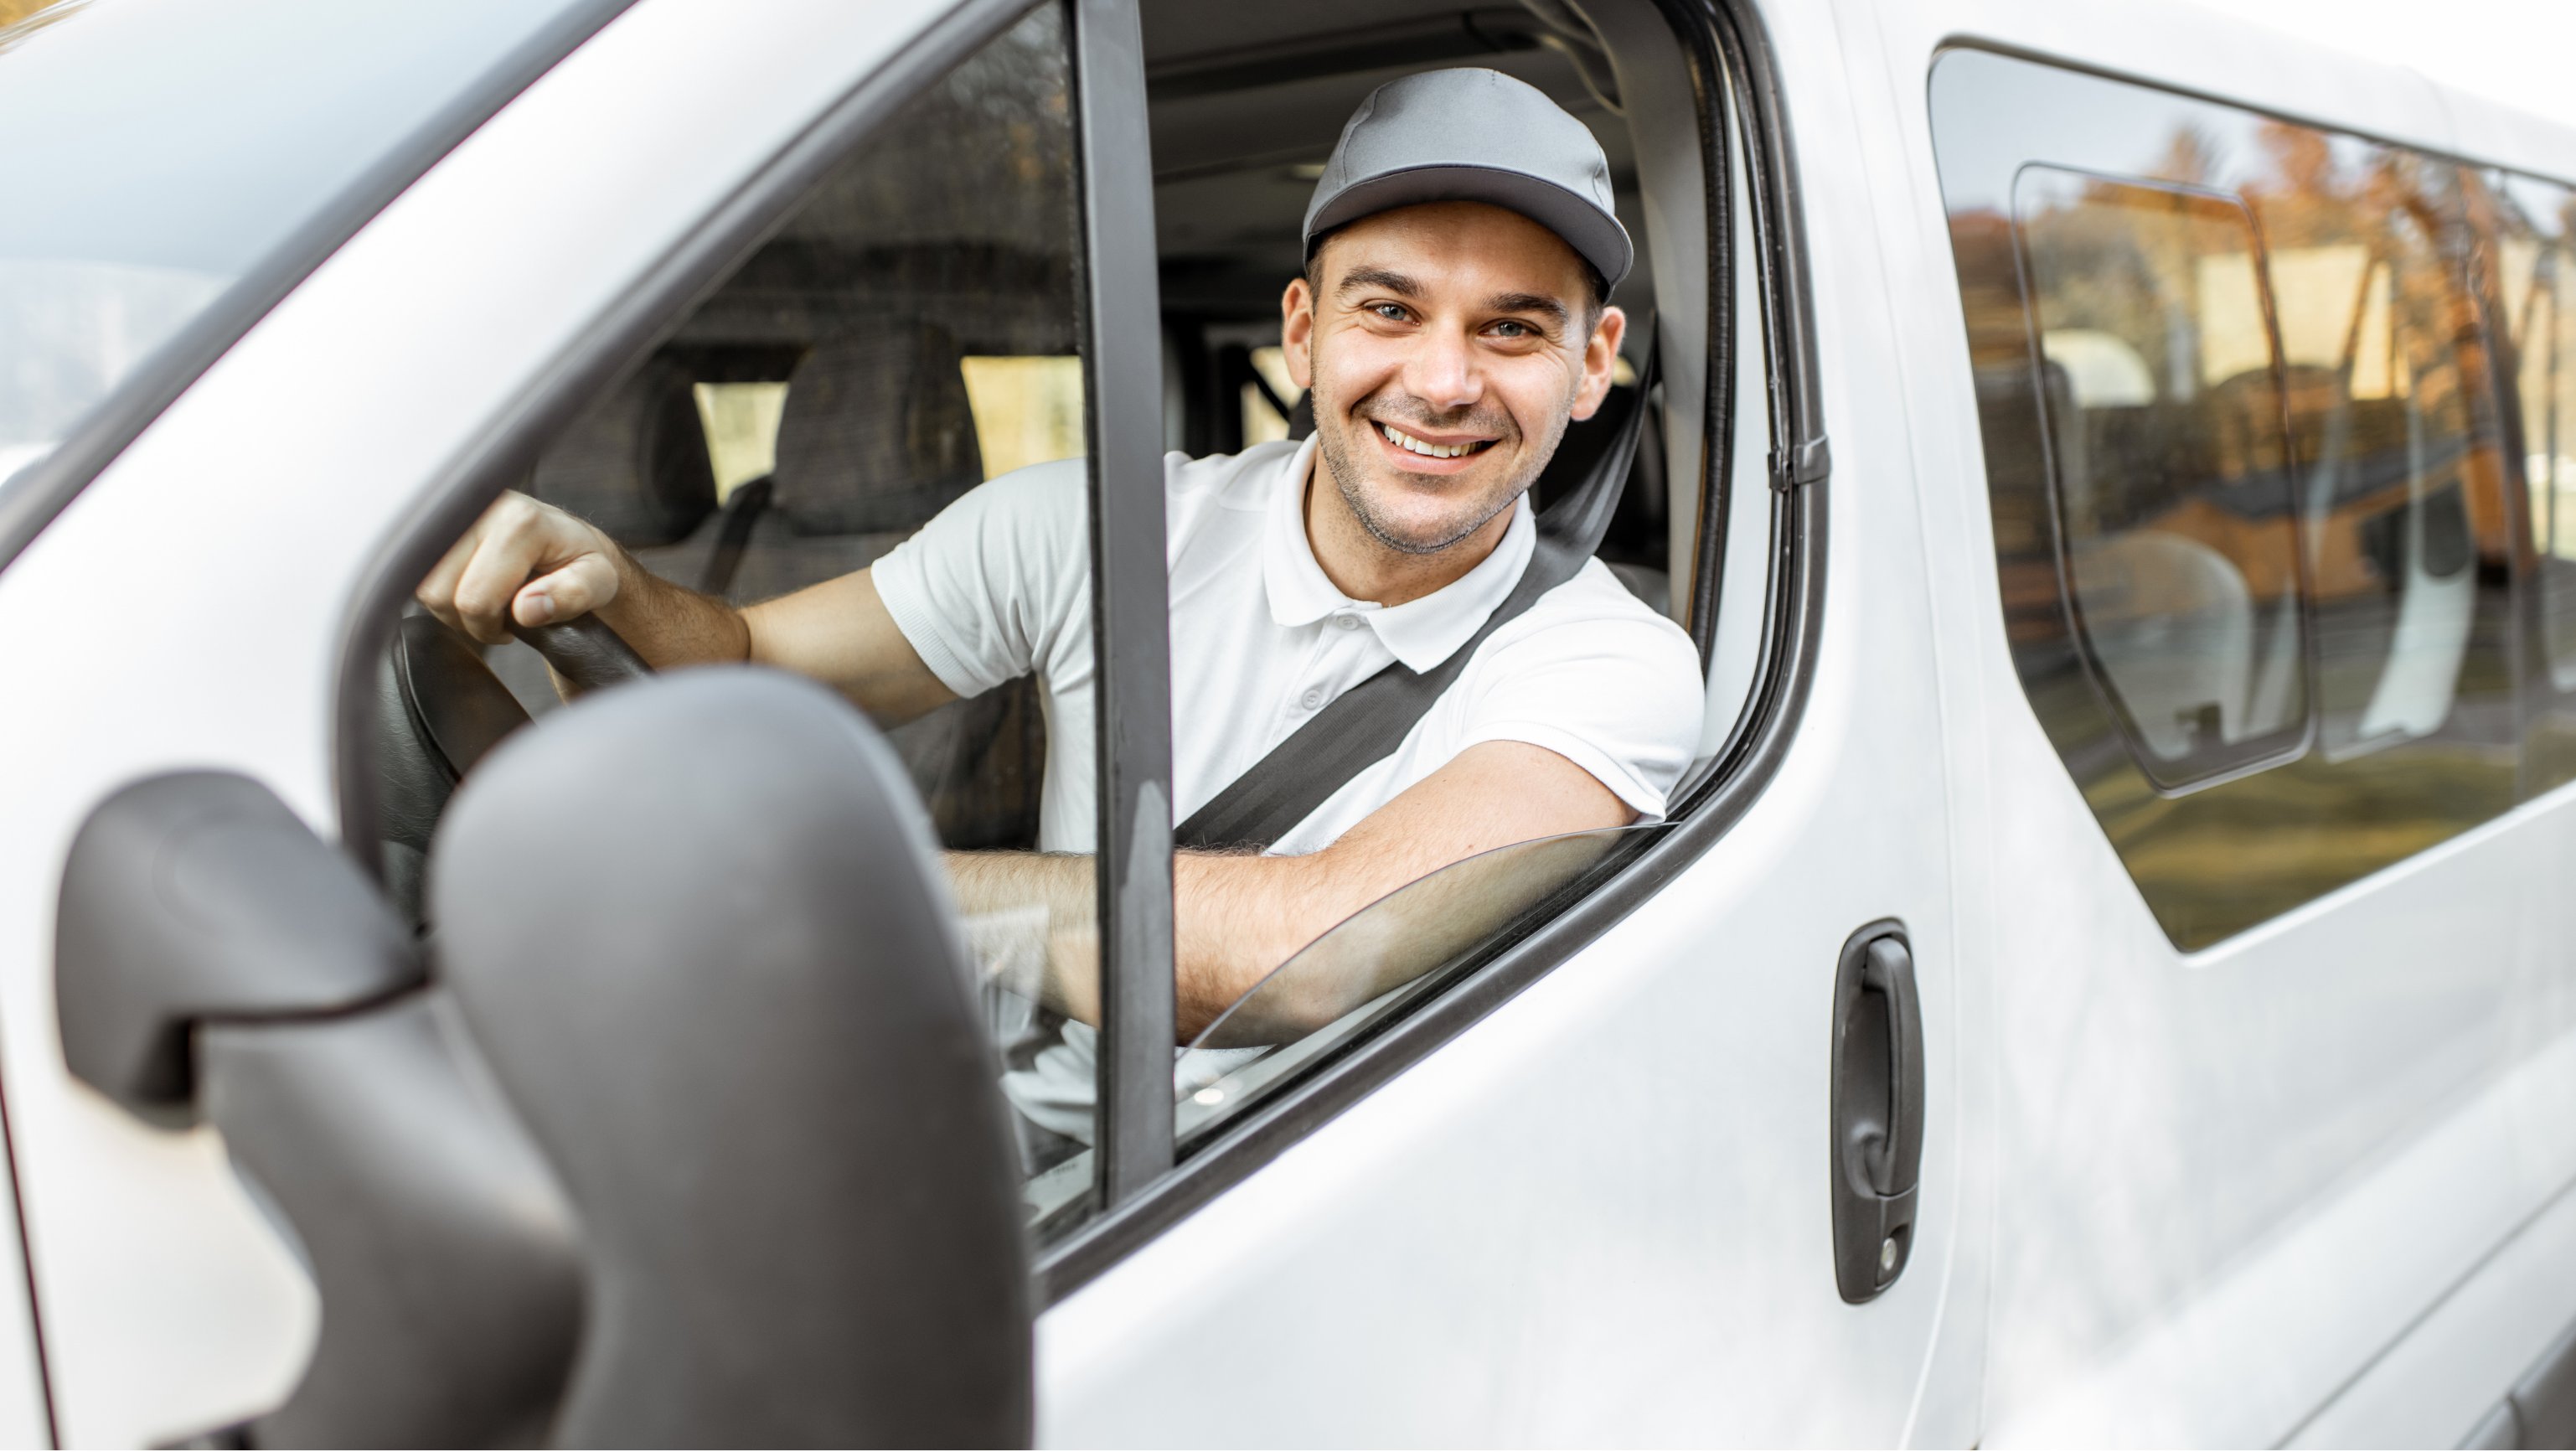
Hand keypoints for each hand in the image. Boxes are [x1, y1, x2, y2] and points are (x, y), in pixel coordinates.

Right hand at [416, 491, 620, 644]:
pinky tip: (471, 585)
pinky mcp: (435, 519)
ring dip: (452, 606)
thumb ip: (573, 595)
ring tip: (489, 599)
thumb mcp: (598, 582)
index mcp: (520, 522)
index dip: (491, 626)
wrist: (565, 539)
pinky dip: (442, 590)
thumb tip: (527, 608)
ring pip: (422, 585)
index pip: (475, 598)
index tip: (519, 621)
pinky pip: (416, 573)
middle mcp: (479, 507)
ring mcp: (452, 510)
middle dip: (468, 619)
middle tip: (502, 615)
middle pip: (439, 593)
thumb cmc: (580, 562)